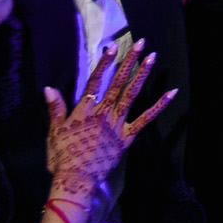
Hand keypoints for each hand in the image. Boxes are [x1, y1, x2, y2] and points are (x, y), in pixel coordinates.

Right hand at [44, 41, 174, 204]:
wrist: (76, 178)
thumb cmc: (62, 156)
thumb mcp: (54, 131)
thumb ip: (55, 108)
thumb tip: (49, 88)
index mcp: (85, 110)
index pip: (95, 81)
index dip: (104, 63)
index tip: (113, 47)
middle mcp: (103, 112)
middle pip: (118, 82)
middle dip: (129, 61)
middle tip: (141, 43)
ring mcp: (118, 123)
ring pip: (132, 94)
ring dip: (143, 74)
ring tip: (153, 57)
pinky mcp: (128, 136)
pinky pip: (146, 118)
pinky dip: (160, 105)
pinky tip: (172, 92)